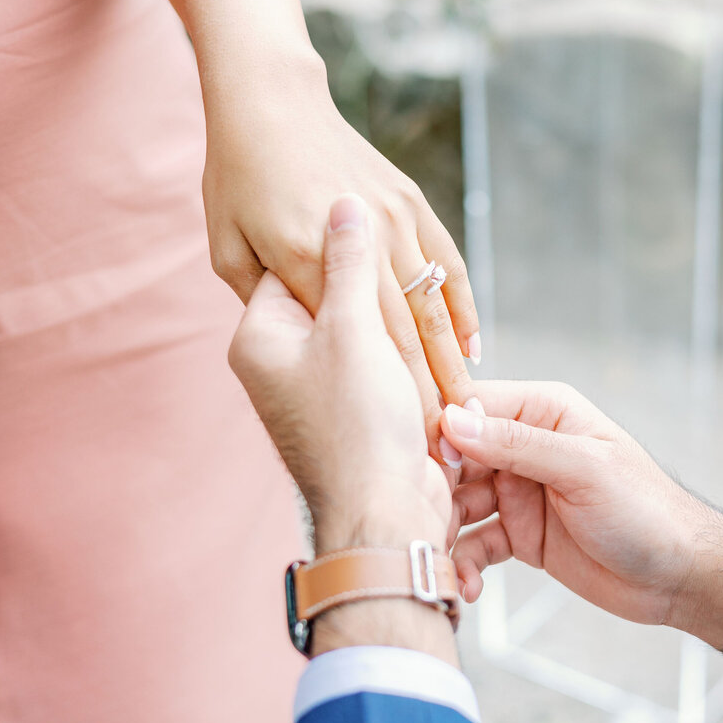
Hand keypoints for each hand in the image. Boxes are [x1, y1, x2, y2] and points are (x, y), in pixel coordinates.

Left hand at [203, 57, 479, 458]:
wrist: (272, 102)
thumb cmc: (237, 180)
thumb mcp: (228, 249)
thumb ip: (265, 298)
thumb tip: (303, 345)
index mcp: (299, 264)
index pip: (351, 346)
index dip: (383, 393)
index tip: (404, 435)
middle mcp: (354, 243)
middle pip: (402, 332)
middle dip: (431, 389)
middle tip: (454, 434)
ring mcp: (390, 219)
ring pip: (431, 304)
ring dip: (453, 358)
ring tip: (471, 401)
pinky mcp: (411, 202)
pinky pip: (447, 263)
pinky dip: (462, 306)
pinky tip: (472, 343)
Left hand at [227, 195, 450, 552]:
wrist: (381, 517)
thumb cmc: (356, 426)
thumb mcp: (349, 331)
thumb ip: (347, 264)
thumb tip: (346, 205)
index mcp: (262, 337)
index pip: (293, 266)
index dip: (337, 244)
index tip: (373, 218)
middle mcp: (285, 359)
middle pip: (330, 292)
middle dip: (375, 278)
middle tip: (402, 239)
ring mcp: (327, 383)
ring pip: (372, 325)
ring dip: (406, 318)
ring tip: (427, 285)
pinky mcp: (370, 403)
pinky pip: (399, 356)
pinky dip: (426, 348)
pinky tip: (460, 337)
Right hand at [440, 381, 722, 677]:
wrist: (680, 575)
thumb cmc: (646, 510)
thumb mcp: (583, 470)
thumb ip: (517, 444)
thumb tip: (452, 420)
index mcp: (542, 410)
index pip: (471, 405)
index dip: (438, 430)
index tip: (416, 464)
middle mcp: (523, 445)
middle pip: (453, 457)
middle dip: (432, 490)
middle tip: (419, 522)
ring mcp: (518, 491)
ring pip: (457, 504)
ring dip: (444, 533)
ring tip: (438, 563)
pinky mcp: (518, 534)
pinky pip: (475, 543)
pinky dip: (466, 564)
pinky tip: (468, 588)